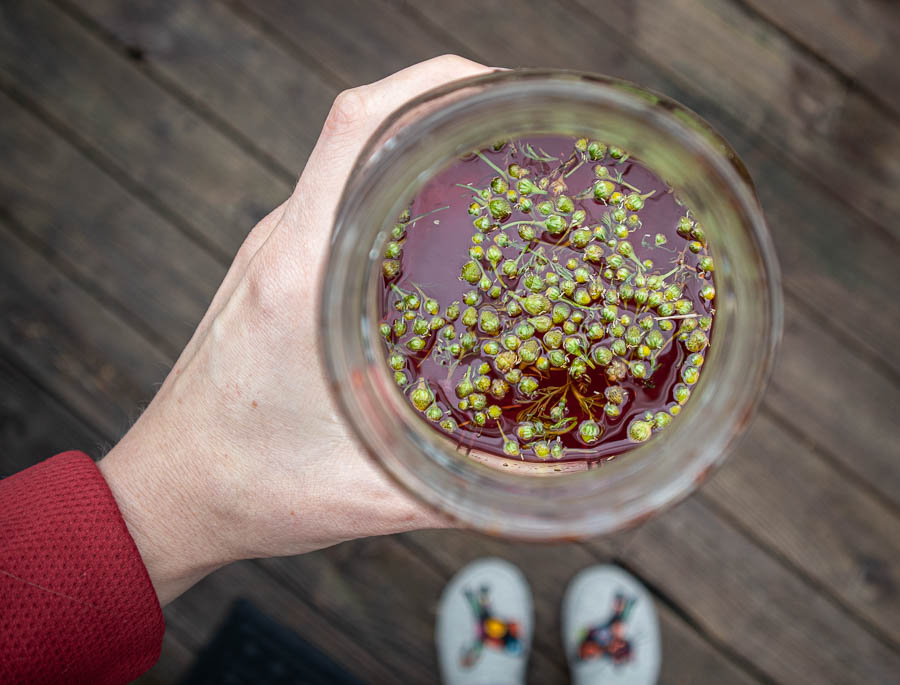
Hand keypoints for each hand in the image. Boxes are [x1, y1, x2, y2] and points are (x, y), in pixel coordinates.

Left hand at [98, 55, 493, 605]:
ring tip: (487, 170)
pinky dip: (386, 187)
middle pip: (360, 124)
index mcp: (301, 274)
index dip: (433, 82)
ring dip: (413, 143)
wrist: (167, 492)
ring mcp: (269, 250)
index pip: (358, 127)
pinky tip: (429, 230)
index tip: (500, 88)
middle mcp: (280, 243)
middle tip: (516, 129)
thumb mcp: (372, 495)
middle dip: (443, 102)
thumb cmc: (249, 487)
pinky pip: (332, 197)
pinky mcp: (268, 268)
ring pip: (345, 158)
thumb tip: (554, 487)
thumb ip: (467, 494)